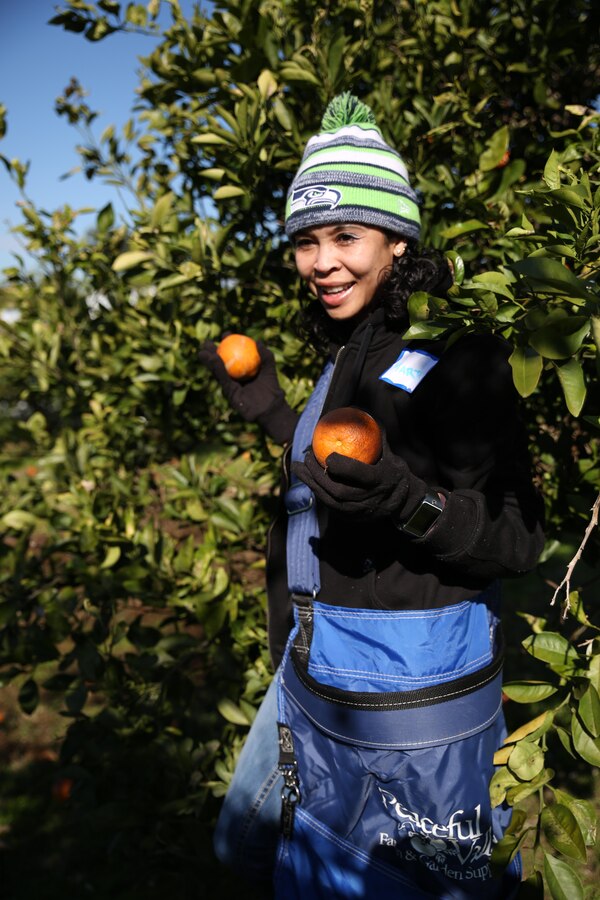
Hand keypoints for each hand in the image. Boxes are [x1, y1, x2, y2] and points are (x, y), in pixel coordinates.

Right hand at [199, 339, 297, 442]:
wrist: (271, 407)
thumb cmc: (271, 388)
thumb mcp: (269, 369)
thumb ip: (266, 356)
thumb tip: (259, 341)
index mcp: (241, 370)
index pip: (232, 355)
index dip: (227, 344)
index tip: (226, 334)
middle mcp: (233, 377)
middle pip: (220, 362)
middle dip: (211, 352)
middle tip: (206, 342)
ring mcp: (230, 386)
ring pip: (217, 370)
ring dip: (209, 360)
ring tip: (203, 350)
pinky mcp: (229, 393)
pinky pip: (222, 378)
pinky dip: (216, 368)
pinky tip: (213, 359)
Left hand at [292, 434, 427, 521]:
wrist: (403, 503)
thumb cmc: (394, 471)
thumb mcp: (390, 453)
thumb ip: (376, 436)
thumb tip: (361, 411)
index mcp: (380, 480)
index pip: (359, 474)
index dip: (342, 466)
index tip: (328, 455)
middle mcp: (369, 499)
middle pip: (339, 490)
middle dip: (319, 475)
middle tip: (306, 458)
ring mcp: (359, 512)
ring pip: (330, 500)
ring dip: (311, 483)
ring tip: (297, 468)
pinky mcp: (351, 518)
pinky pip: (329, 506)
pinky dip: (316, 491)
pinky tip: (306, 478)